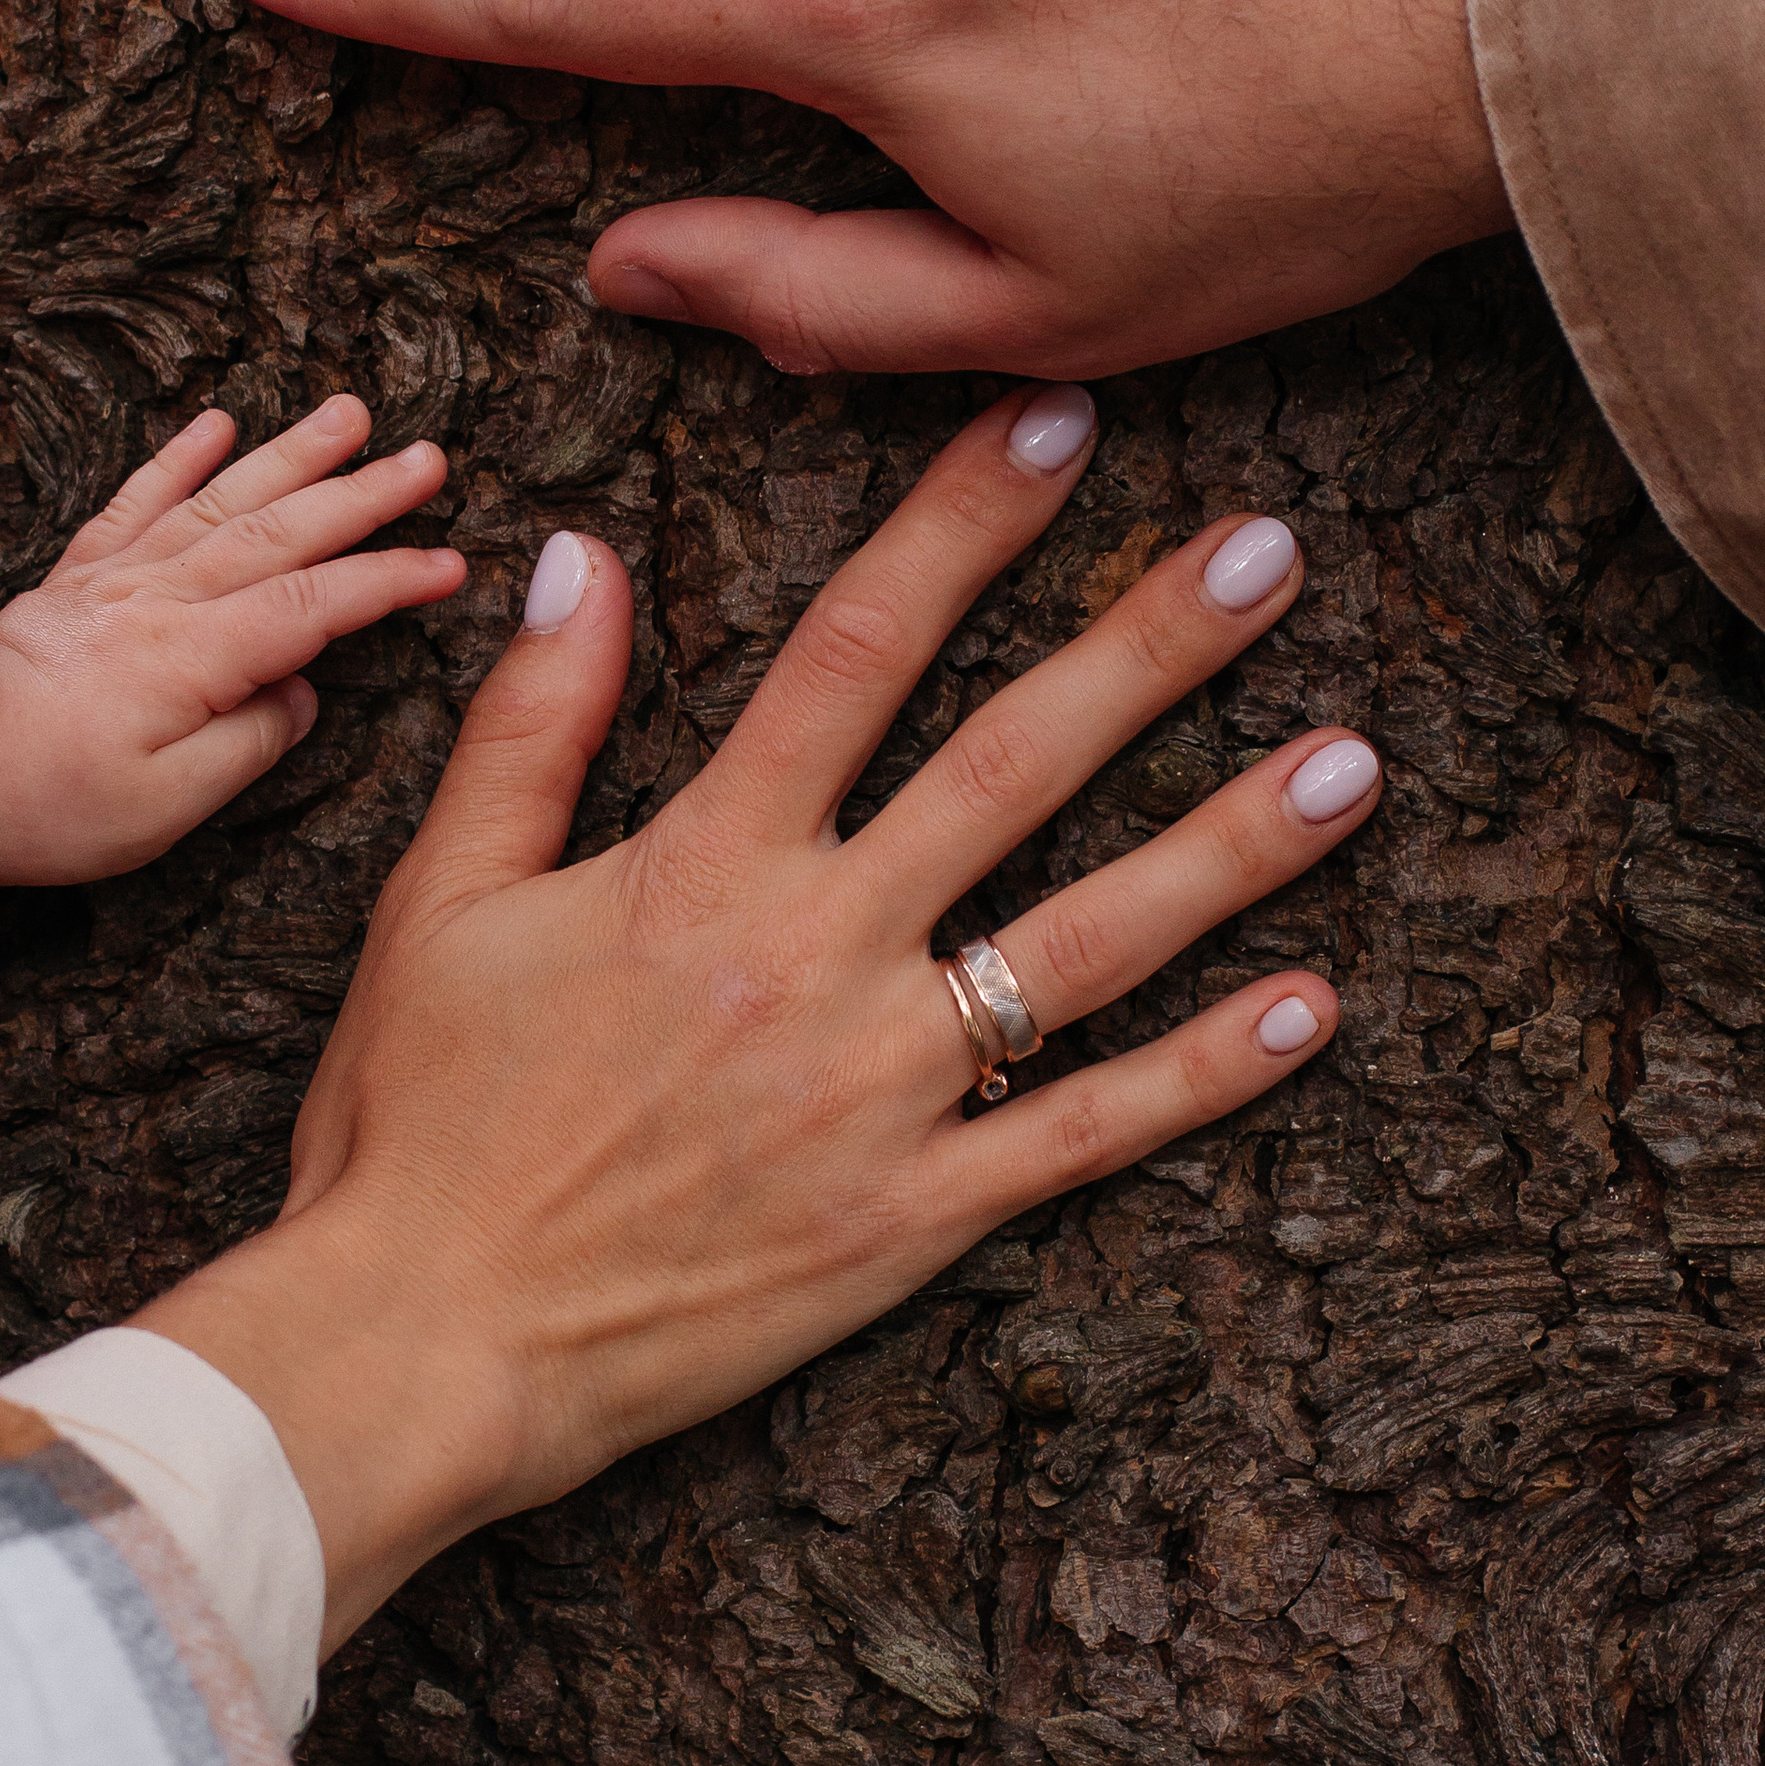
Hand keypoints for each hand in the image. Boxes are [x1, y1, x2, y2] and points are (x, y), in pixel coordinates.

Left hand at [0, 397, 463, 886]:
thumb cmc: (54, 806)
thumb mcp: (169, 806)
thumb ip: (250, 741)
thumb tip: (300, 693)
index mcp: (193, 658)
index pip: (316, 605)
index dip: (390, 582)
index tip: (451, 566)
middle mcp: (161, 598)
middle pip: (281, 531)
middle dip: (362, 492)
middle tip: (429, 456)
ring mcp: (118, 576)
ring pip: (220, 498)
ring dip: (291, 453)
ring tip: (350, 412)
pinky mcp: (78, 574)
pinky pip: (136, 498)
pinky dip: (179, 455)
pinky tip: (220, 421)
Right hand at [144, 389, 1383, 1646]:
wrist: (423, 1340)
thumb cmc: (412, 1119)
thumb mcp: (440, 897)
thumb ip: (531, 723)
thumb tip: (585, 554)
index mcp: (705, 864)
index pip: (857, 651)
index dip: (962, 526)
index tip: (1058, 425)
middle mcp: (817, 955)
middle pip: (1016, 769)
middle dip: (1151, 648)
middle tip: (1272, 553)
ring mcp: (880, 1093)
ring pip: (1090, 945)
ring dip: (1232, 848)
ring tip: (1353, 761)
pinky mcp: (913, 1221)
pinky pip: (1085, 1135)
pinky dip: (1204, 1074)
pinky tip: (1312, 1006)